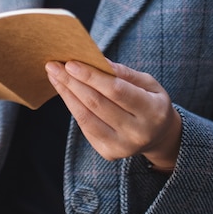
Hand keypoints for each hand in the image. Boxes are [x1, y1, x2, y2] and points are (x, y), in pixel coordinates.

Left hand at [45, 60, 181, 170]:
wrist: (159, 136)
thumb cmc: (150, 101)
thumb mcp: (148, 83)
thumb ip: (124, 73)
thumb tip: (97, 61)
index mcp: (153, 111)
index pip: (116, 91)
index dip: (92, 76)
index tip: (70, 63)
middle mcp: (138, 132)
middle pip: (97, 104)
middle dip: (72, 82)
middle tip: (53, 65)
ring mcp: (122, 146)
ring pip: (86, 117)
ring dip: (66, 94)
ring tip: (54, 76)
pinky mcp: (108, 153)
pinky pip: (84, 127)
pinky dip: (72, 106)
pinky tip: (64, 91)